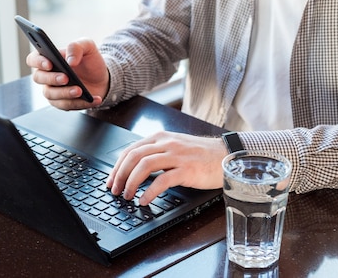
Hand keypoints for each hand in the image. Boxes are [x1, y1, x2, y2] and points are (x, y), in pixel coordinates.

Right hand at [26, 38, 108, 109]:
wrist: (101, 79)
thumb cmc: (90, 61)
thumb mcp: (87, 47)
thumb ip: (76, 47)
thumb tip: (70, 60)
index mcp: (49, 58)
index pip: (33, 59)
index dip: (38, 62)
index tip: (49, 64)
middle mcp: (47, 75)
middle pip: (38, 78)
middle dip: (52, 79)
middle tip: (66, 78)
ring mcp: (53, 90)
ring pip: (51, 95)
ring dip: (66, 93)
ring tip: (80, 90)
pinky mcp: (62, 102)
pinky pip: (66, 105)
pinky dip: (80, 103)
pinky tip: (93, 98)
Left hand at [106, 131, 227, 204]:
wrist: (226, 156)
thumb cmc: (201, 155)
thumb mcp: (175, 147)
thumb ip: (156, 153)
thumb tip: (135, 169)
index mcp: (160, 138)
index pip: (130, 150)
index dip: (117, 167)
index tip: (111, 180)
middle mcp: (166, 144)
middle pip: (133, 157)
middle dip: (120, 175)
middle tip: (115, 190)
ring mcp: (176, 156)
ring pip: (144, 166)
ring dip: (131, 183)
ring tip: (127, 196)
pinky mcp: (187, 169)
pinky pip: (162, 180)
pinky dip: (149, 192)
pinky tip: (144, 200)